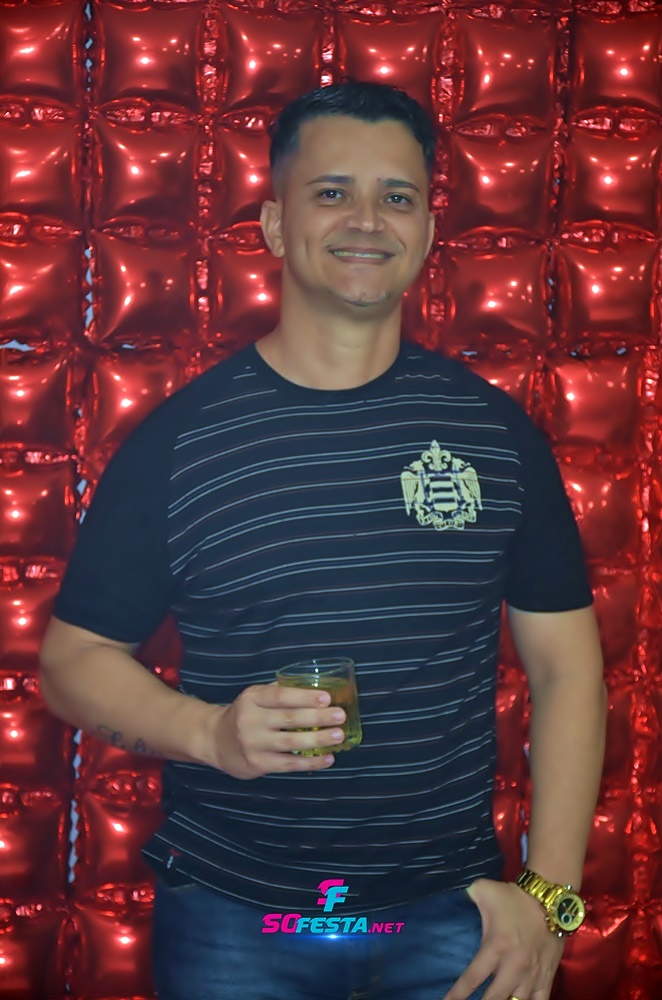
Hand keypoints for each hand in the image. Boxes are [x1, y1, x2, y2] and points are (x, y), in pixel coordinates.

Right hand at [206, 682, 346, 778]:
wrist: (216, 741)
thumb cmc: (245, 715)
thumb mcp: (255, 698)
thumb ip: (280, 693)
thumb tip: (318, 690)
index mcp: (251, 698)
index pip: (280, 695)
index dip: (305, 696)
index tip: (327, 697)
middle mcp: (249, 720)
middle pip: (289, 718)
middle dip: (319, 717)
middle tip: (340, 715)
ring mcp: (253, 743)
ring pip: (291, 742)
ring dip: (318, 739)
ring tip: (339, 736)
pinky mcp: (257, 764)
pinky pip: (289, 764)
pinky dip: (311, 762)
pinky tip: (328, 758)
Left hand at [443, 879, 564, 999]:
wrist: (550, 898)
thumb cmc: (514, 896)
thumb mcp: (484, 890)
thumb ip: (466, 897)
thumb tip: (450, 898)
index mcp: (496, 946)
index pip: (472, 978)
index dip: (457, 994)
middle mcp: (514, 965)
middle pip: (495, 998)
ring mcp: (532, 973)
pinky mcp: (547, 975)